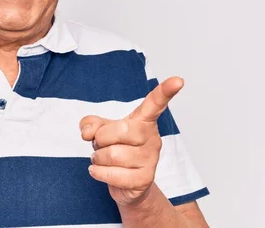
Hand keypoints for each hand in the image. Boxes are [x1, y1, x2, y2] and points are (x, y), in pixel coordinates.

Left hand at [79, 77, 183, 206]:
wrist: (126, 184)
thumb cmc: (116, 149)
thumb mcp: (100, 131)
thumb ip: (90, 124)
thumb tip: (87, 132)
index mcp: (143, 121)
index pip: (155, 104)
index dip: (165, 92)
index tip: (178, 80)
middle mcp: (152, 138)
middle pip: (121, 130)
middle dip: (101, 138)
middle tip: (100, 144)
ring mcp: (150, 159)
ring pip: (113, 154)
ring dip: (98, 158)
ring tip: (101, 159)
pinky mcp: (144, 179)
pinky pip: (113, 174)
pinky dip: (98, 173)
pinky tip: (99, 171)